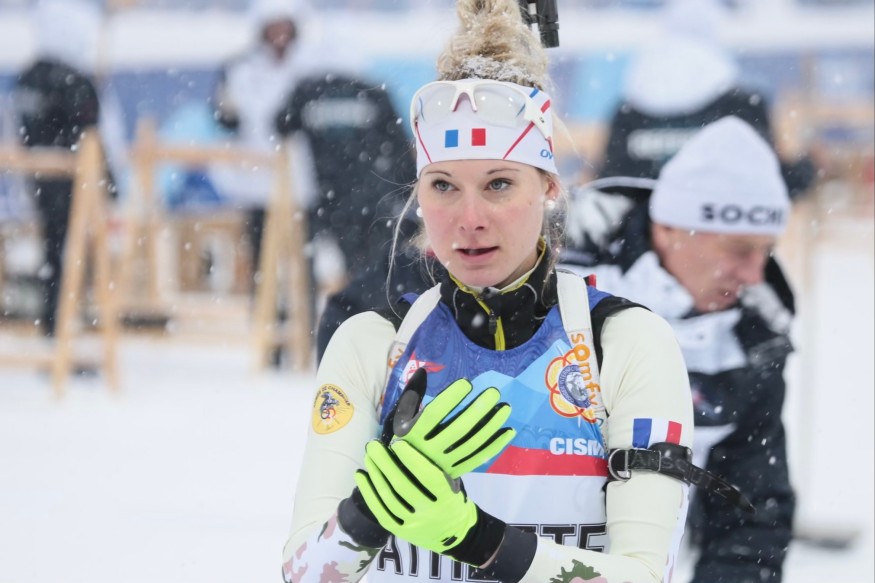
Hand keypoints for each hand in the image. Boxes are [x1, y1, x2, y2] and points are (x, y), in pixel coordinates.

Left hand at [355, 440, 503, 565]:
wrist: (456, 536)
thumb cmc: (453, 502)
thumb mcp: (453, 486)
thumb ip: (435, 470)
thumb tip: (409, 446)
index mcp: (447, 499)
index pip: (427, 476)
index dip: (411, 459)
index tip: (397, 443)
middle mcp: (429, 513)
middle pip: (402, 485)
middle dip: (385, 463)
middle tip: (373, 445)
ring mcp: (413, 524)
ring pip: (389, 497)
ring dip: (375, 475)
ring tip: (367, 457)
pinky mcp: (401, 532)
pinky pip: (381, 511)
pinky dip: (368, 493)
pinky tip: (361, 476)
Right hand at [386, 369, 514, 478]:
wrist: (406, 477)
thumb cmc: (405, 440)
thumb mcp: (401, 418)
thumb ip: (411, 394)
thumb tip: (423, 370)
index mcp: (412, 434)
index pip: (434, 414)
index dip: (450, 398)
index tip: (467, 383)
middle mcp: (429, 450)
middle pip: (458, 429)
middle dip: (478, 409)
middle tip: (494, 392)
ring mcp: (445, 462)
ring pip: (472, 443)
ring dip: (491, 425)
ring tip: (505, 407)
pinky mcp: (457, 470)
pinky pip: (479, 457)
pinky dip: (495, 445)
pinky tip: (508, 431)